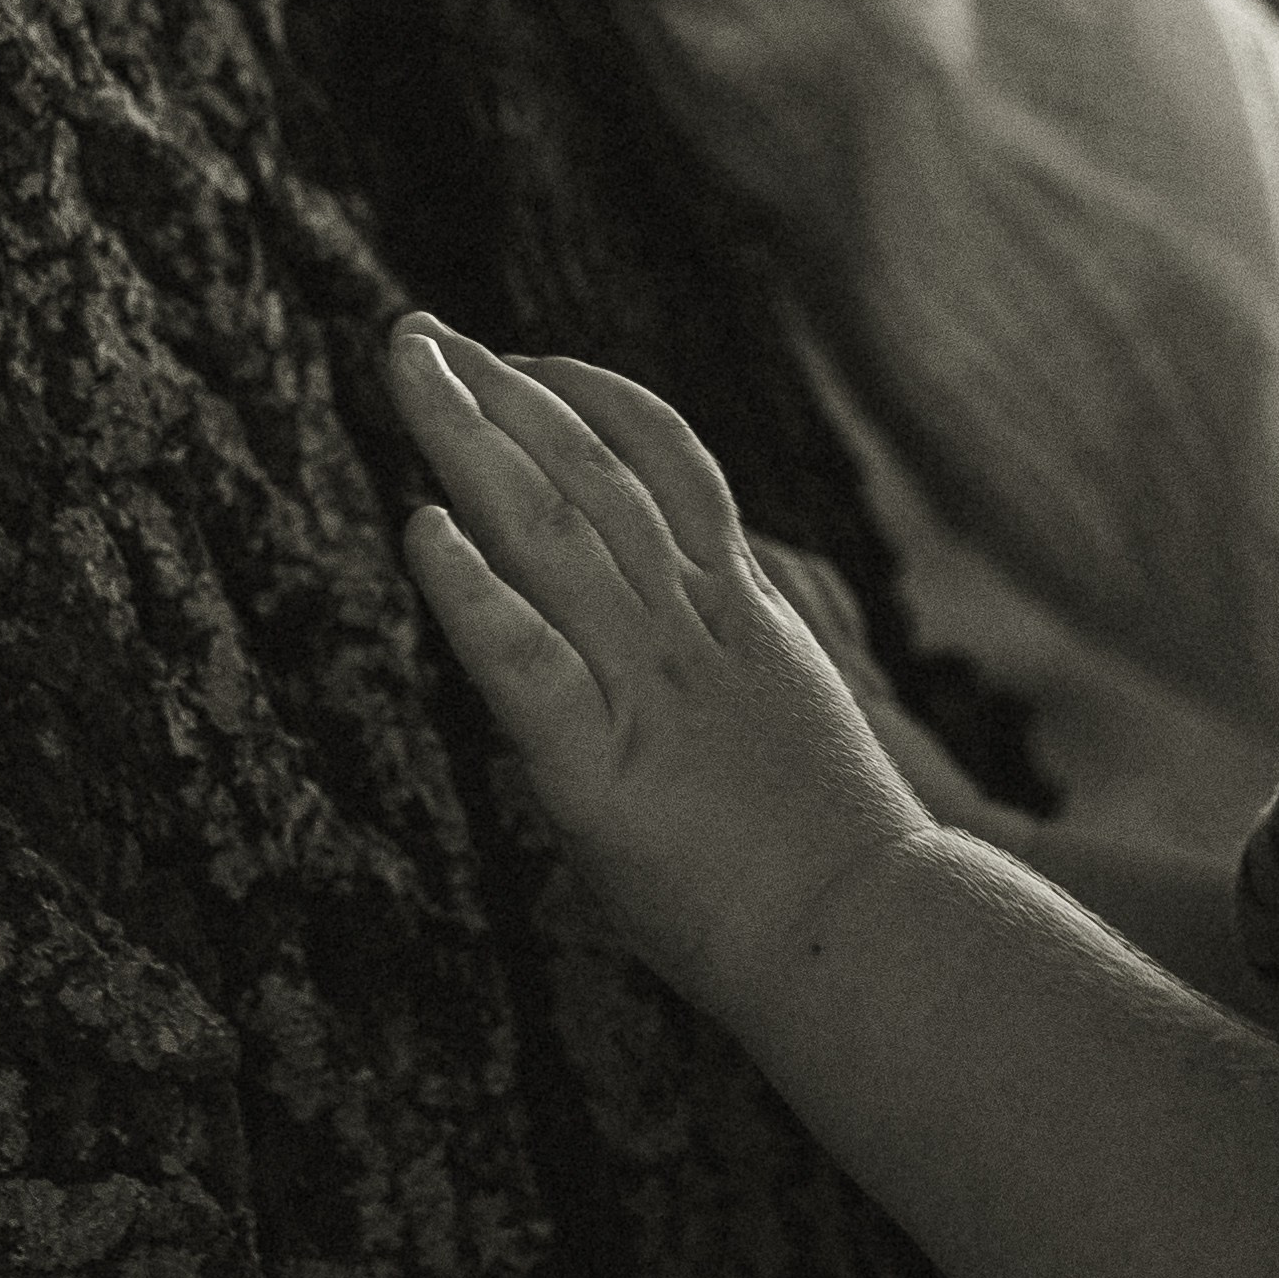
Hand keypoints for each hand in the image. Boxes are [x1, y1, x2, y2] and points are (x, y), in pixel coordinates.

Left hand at [386, 314, 929, 1030]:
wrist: (872, 943)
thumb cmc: (832, 855)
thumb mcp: (786, 706)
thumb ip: (731, 648)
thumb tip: (714, 601)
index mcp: (739, 610)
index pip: (664, 463)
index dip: (589, 397)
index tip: (521, 358)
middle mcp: (689, 626)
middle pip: (587, 471)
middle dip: (499, 391)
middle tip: (419, 333)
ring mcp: (644, 686)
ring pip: (548, 532)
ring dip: (469, 440)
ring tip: (407, 372)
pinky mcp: (597, 765)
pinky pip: (527, 662)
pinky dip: (472, 591)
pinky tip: (420, 531)